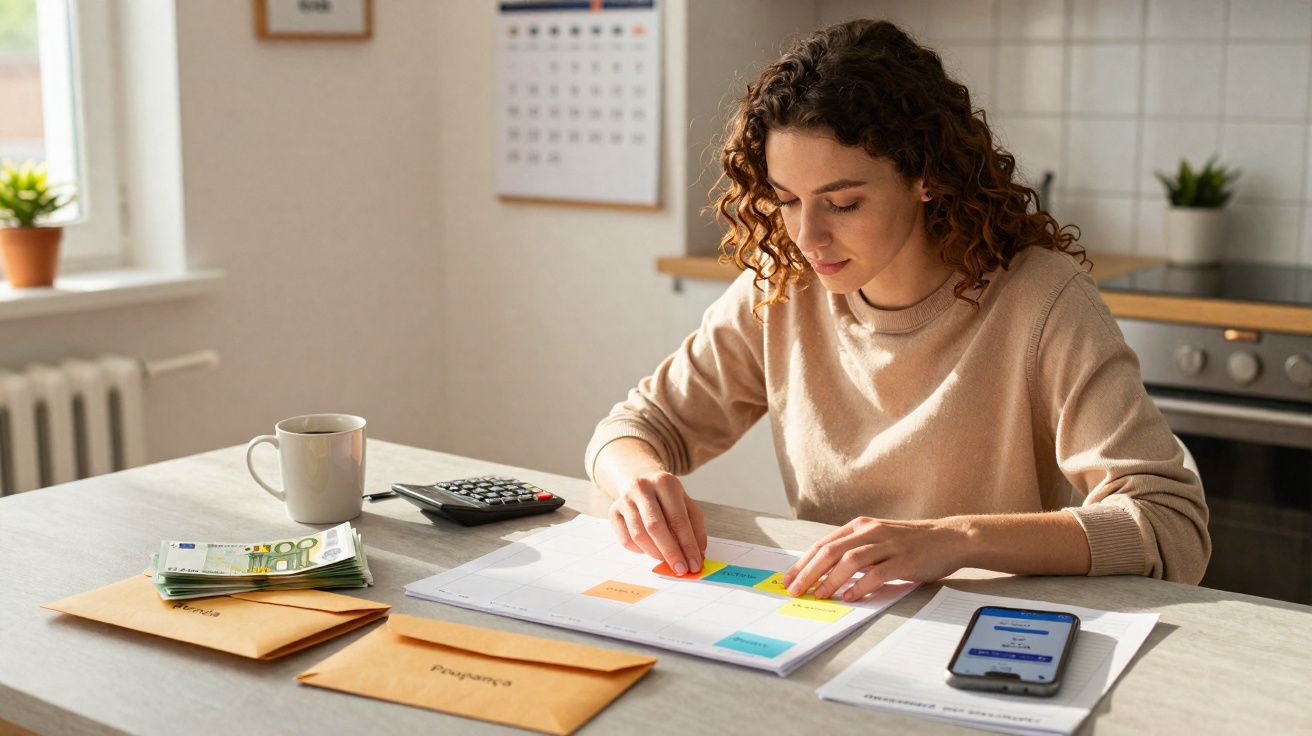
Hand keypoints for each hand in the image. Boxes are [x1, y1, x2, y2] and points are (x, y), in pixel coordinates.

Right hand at [607, 470, 706, 575]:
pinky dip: (639, 550)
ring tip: (665, 560)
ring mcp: (625, 500)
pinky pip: (625, 539)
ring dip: (654, 553)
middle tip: (680, 569)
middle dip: (670, 552)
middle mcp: (642, 487)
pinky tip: (649, 549)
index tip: (694, 564)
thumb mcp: (685, 503)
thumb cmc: (666, 496)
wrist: (638, 478)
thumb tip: (698, 555)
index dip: (688, 544)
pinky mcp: (613, 511)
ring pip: (638, 535)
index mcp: (665, 482)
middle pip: (656, 526)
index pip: (678, 519)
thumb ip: (695, 527)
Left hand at [782, 516, 968, 601]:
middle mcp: (871, 532)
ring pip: (850, 560)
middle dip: (809, 572)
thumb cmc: (912, 543)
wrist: (950, 538)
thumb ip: (856, 550)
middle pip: (831, 551)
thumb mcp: (879, 538)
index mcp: (861, 526)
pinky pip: (877, 573)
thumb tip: (826, 573)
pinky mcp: (904, 560)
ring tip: (819, 595)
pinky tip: (849, 596)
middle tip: (795, 590)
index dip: (803, 563)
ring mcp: (888, 545)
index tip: (789, 580)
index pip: (824, 544)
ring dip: (830, 579)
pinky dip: (860, 585)